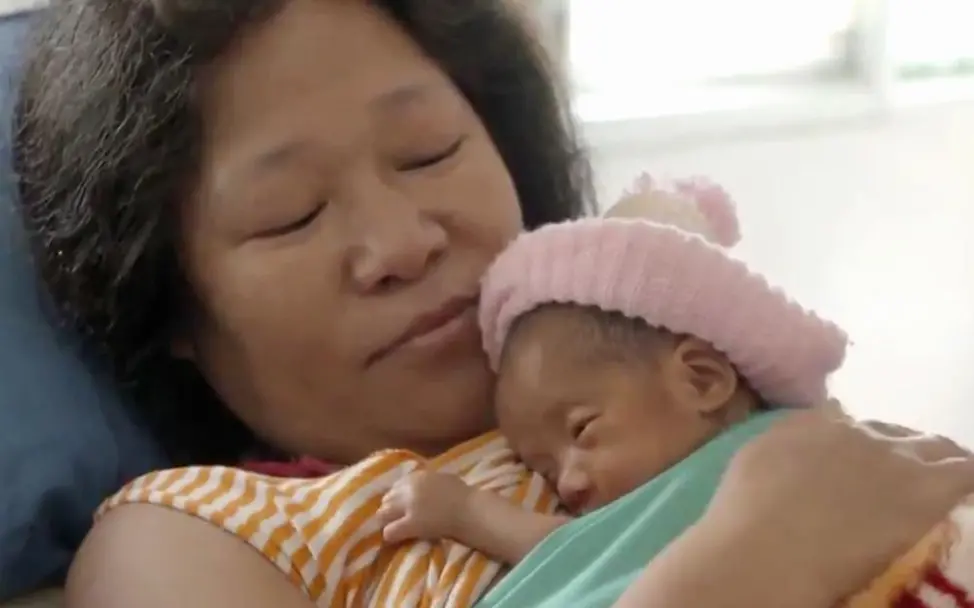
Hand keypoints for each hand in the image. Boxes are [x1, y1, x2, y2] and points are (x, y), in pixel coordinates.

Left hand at [379, 471, 472, 542]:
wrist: (470, 510)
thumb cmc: (462, 495)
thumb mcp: (442, 479)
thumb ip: (426, 481)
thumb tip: (418, 485)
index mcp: (416, 477)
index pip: (395, 486)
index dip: (396, 497)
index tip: (400, 506)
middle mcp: (409, 489)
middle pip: (387, 499)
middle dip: (389, 509)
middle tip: (395, 519)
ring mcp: (409, 506)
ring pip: (383, 514)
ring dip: (387, 521)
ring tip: (393, 528)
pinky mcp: (411, 524)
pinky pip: (390, 531)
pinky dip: (390, 534)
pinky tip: (395, 538)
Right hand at [700, 401, 973, 603]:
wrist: (767, 545)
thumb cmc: (744, 514)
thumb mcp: (752, 461)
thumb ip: (783, 446)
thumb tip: (798, 444)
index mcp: (812, 423)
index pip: (849, 424)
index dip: (857, 446)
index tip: (855, 469)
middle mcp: (857, 430)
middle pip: (895, 433)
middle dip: (901, 450)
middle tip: (898, 482)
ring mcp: (893, 457)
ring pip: (937, 448)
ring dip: (939, 463)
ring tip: (940, 486)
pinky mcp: (924, 489)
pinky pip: (965, 472)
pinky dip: (964, 477)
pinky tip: (961, 495)